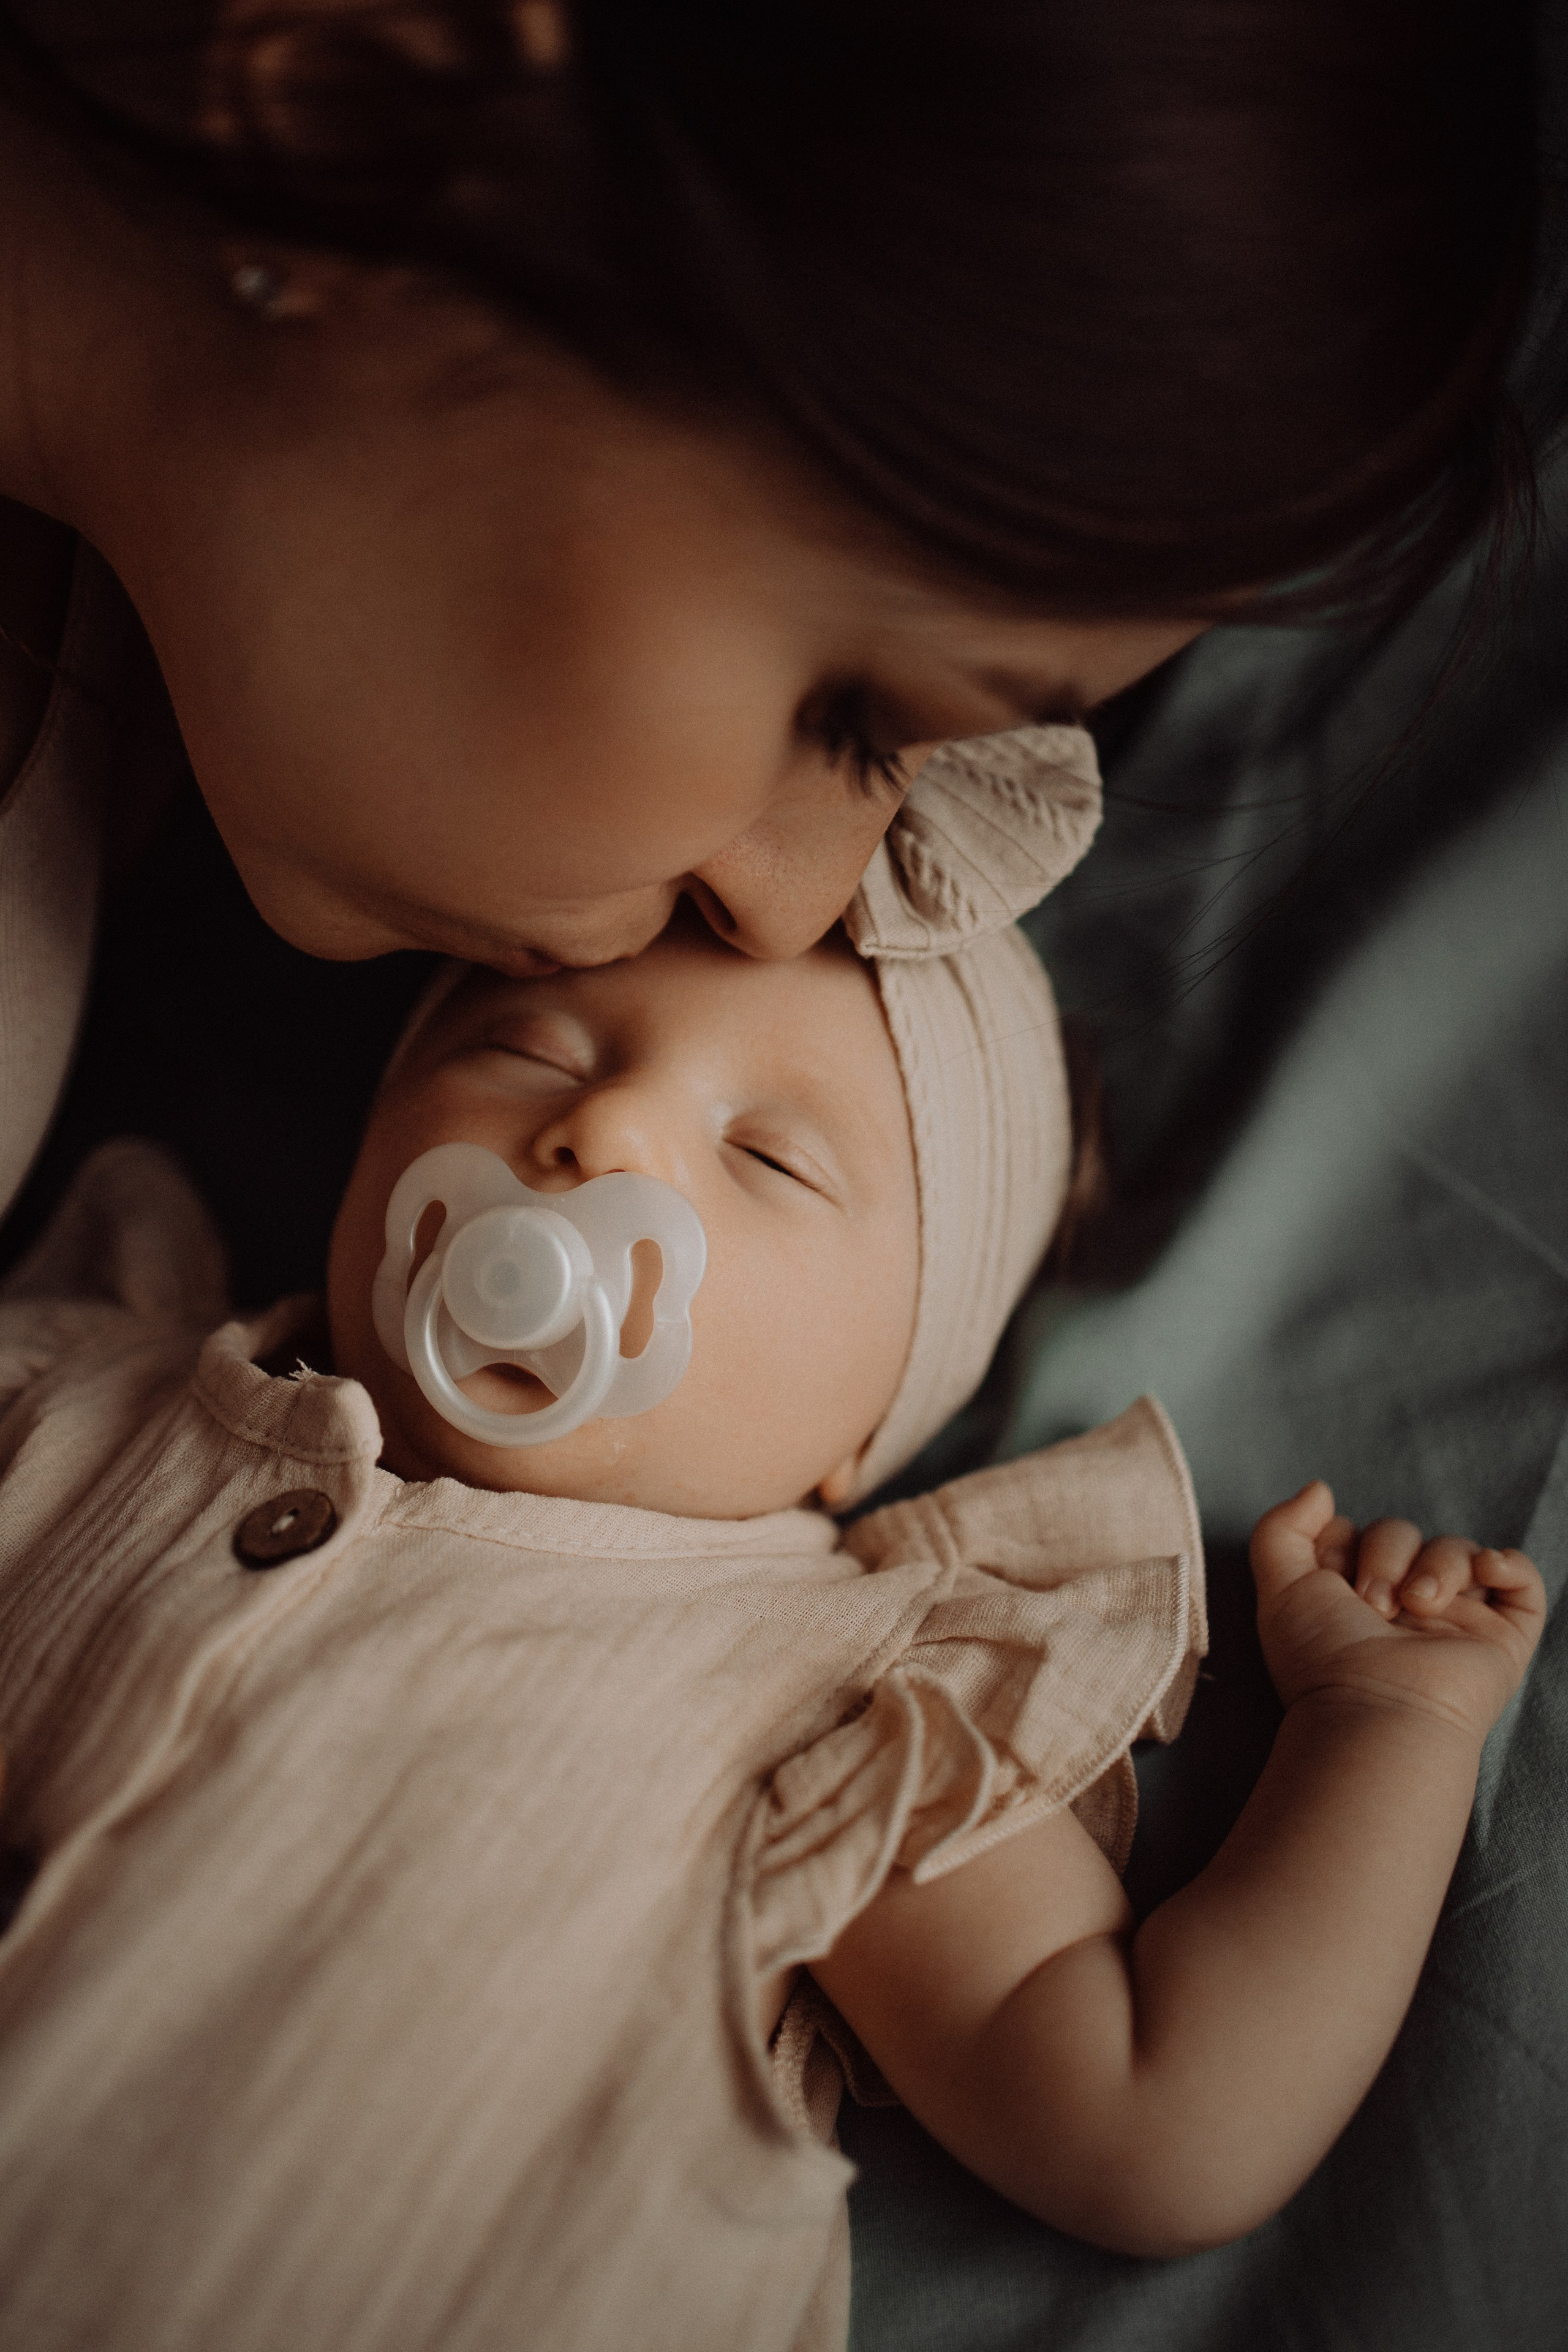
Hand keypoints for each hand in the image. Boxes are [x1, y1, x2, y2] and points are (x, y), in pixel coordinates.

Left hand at [1249, 1483, 1545, 1742]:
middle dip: (1385, 1555)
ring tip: (1418, 1607)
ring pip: (1455, 1549)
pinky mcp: (1500, 1637)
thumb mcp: (1280, 1586)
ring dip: (1437, 1566)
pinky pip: (1521, 1581)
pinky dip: (1509, 1564)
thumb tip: (1321, 1489)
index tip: (1331, 1577)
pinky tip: (1485, 1567)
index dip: (1341, 1543)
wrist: (1379, 1714)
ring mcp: (1454, 1620)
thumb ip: (1282, 1528)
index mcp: (1350, 1598)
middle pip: (1402, 1533)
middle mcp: (1401, 1606)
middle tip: (1375, 1605)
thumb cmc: (1325, 1658)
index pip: (1354, 1533)